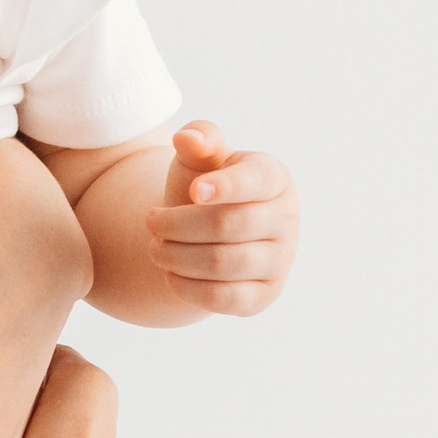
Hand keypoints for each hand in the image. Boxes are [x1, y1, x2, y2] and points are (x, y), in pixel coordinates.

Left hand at [148, 120, 299, 316]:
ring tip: (155, 247)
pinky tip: (170, 273)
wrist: (209, 234)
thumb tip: (188, 138)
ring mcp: (280, 261)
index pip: (254, 182)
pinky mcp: (265, 295)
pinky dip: (187, 287)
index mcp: (274, 178)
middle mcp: (286, 220)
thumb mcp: (200, 158)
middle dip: (177, 225)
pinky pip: (225, 299)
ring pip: (222, 264)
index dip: (223, 186)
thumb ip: (198, 139)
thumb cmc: (204, 186)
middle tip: (151, 222)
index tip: (193, 191)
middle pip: (226, 225)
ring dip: (176, 257)